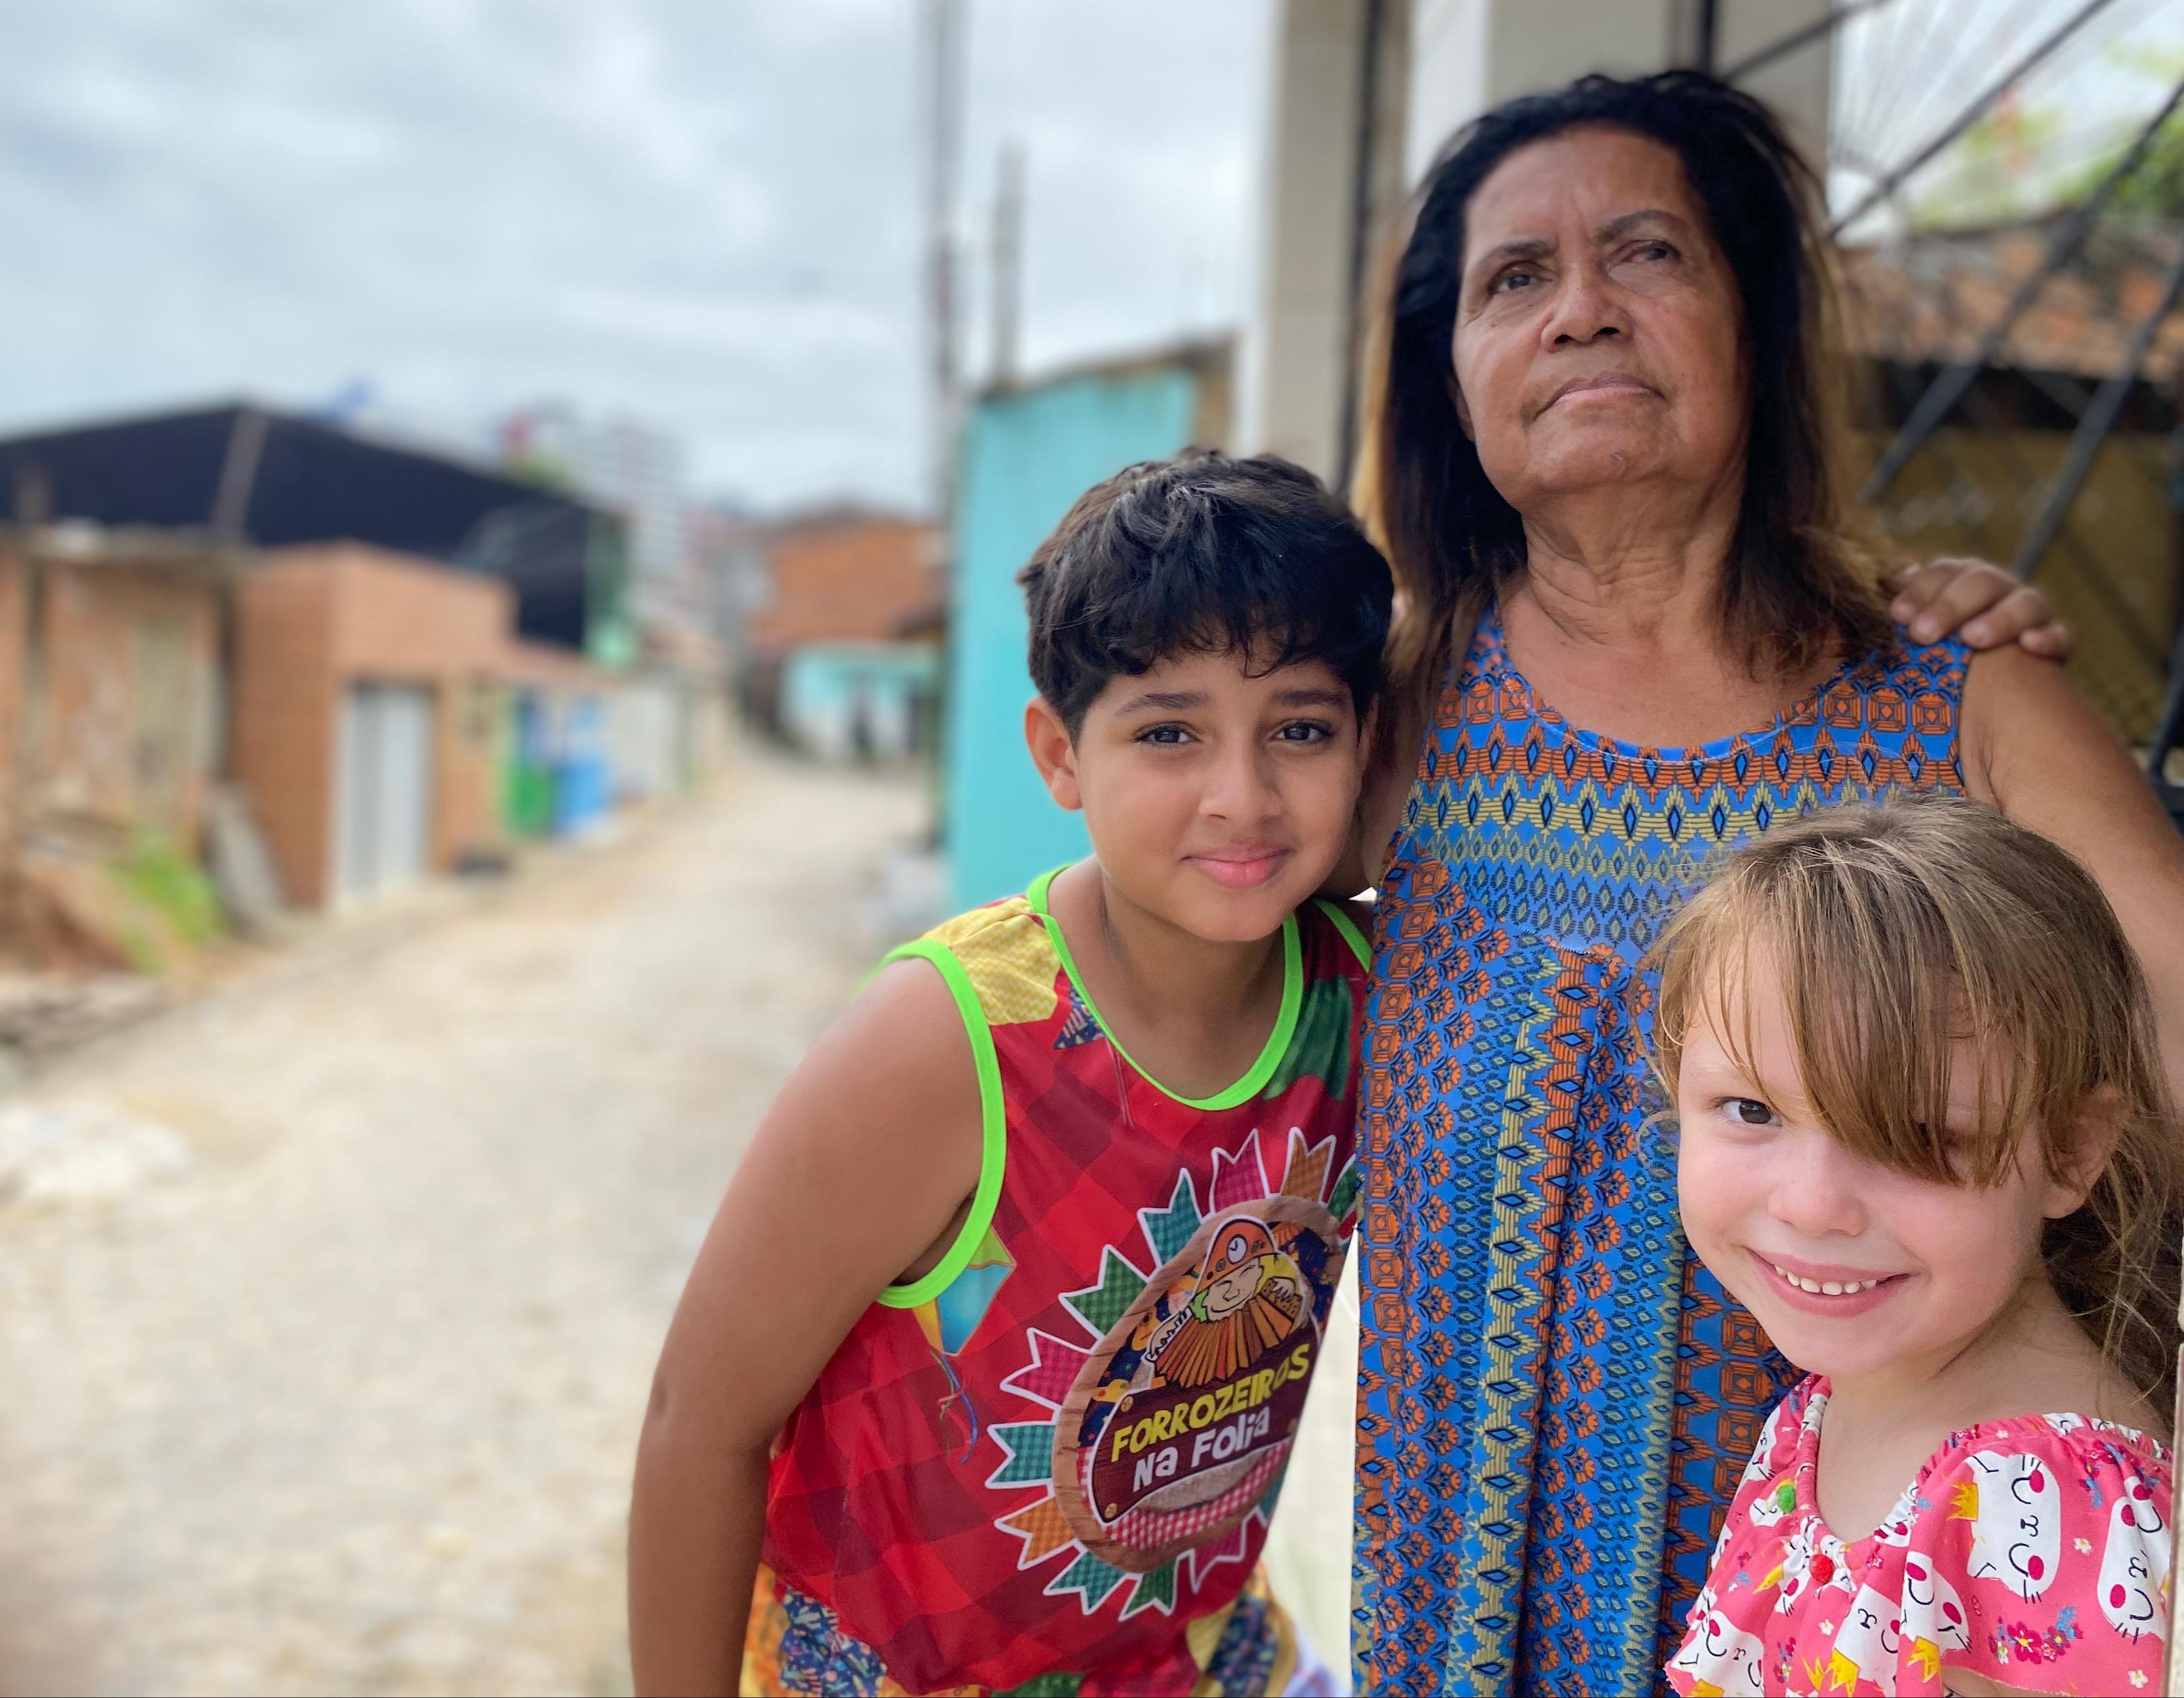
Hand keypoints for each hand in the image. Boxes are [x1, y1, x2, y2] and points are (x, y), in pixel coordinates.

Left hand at [1888, 558, 2071, 657]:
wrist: (1993, 687)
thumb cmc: (1941, 655)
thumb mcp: (1919, 630)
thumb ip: (1908, 608)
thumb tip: (1888, 578)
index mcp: (1963, 581)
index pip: (1944, 572)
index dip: (1921, 589)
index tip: (1898, 615)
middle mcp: (1999, 590)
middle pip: (1982, 582)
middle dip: (1950, 605)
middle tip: (1923, 633)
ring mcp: (2031, 612)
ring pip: (2025, 603)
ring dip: (1999, 618)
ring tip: (1973, 638)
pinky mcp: (2056, 640)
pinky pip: (2060, 635)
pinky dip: (2048, 638)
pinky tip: (2030, 646)